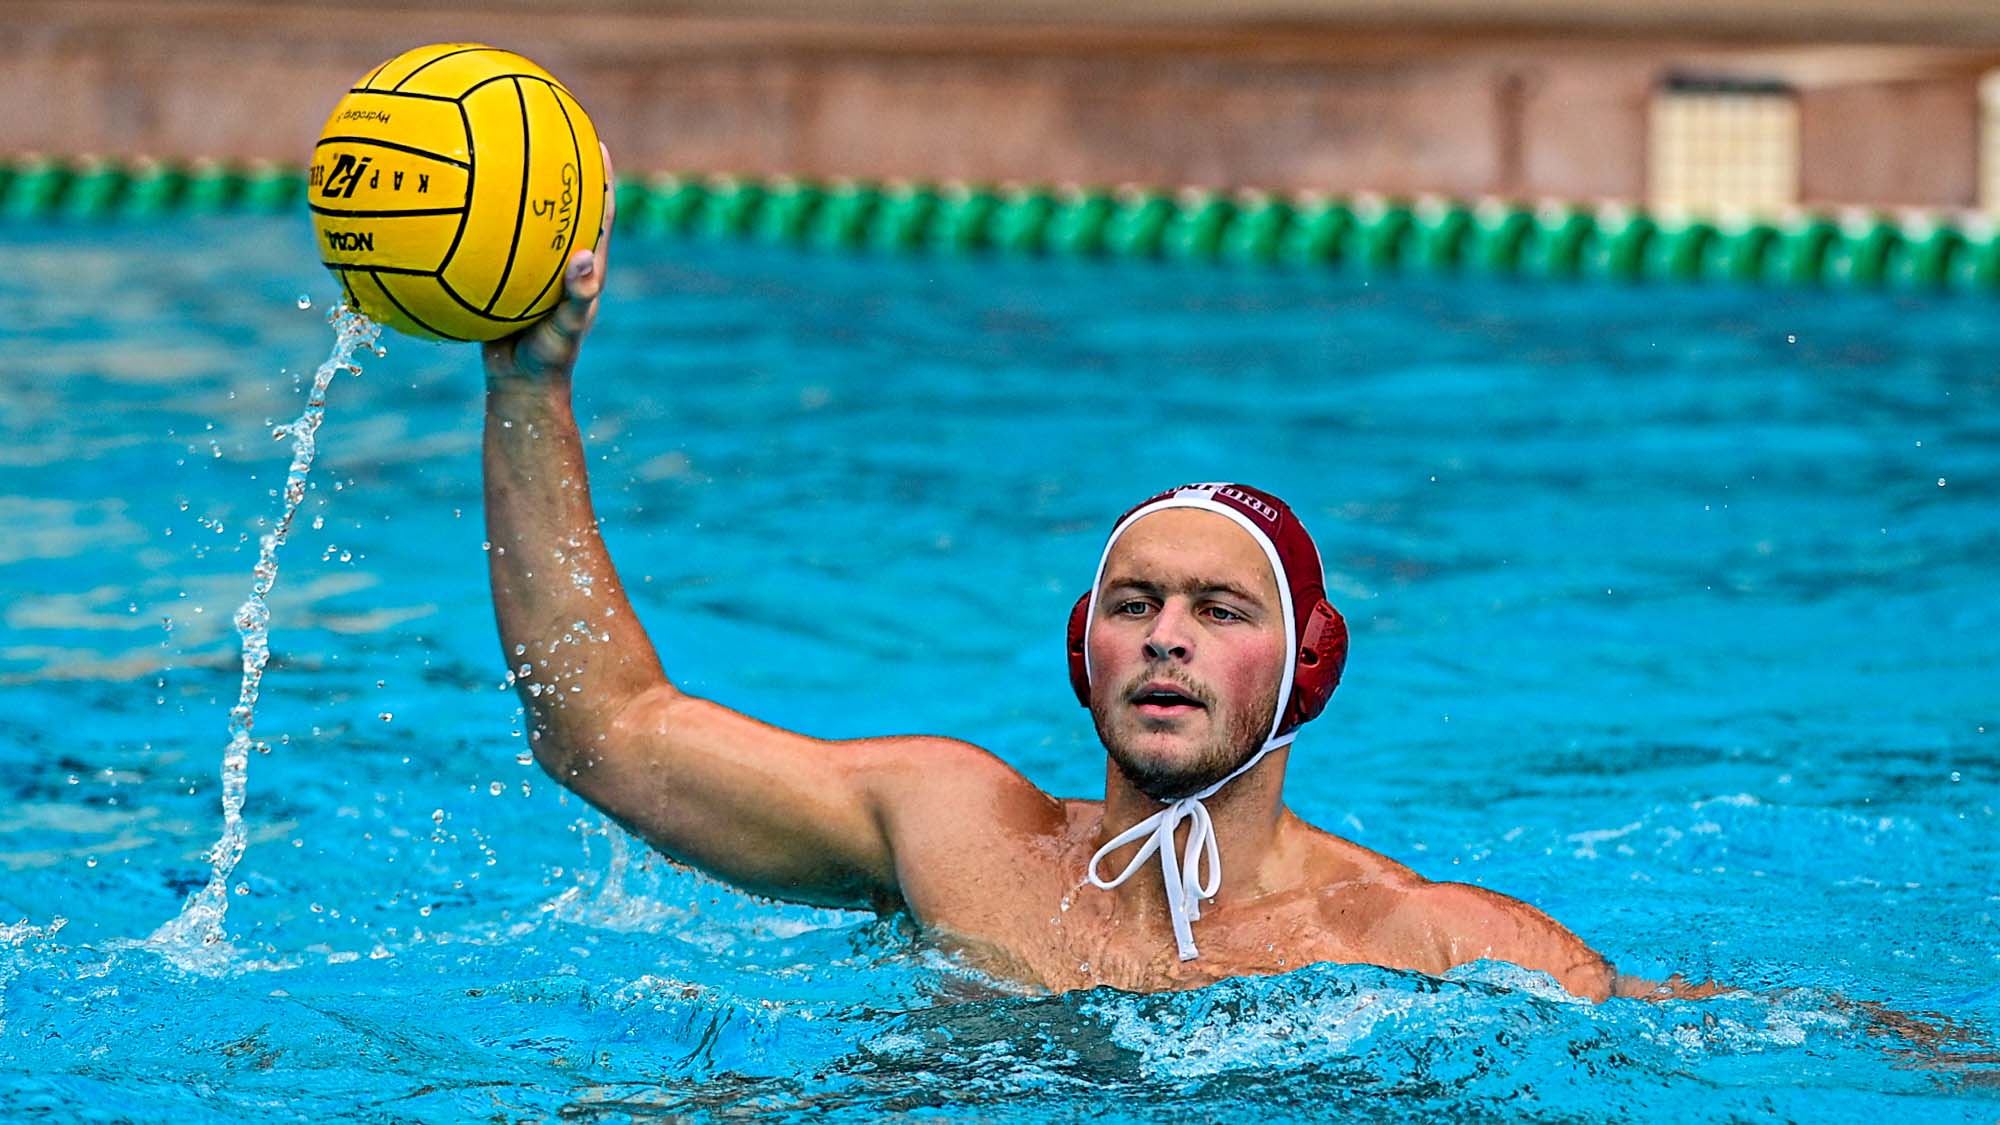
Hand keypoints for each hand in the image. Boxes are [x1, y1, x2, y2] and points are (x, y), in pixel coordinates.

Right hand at [483, 143, 615, 385]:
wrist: (519, 387)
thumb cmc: (550, 361)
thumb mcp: (567, 330)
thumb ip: (579, 295)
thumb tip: (585, 255)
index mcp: (584, 266)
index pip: (599, 212)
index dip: (602, 178)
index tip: (597, 142)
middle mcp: (558, 261)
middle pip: (560, 206)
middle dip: (554, 169)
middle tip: (543, 130)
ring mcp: (530, 270)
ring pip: (520, 222)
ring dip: (509, 192)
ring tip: (490, 153)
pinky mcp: (501, 279)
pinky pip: (486, 246)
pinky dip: (471, 229)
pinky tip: (443, 208)